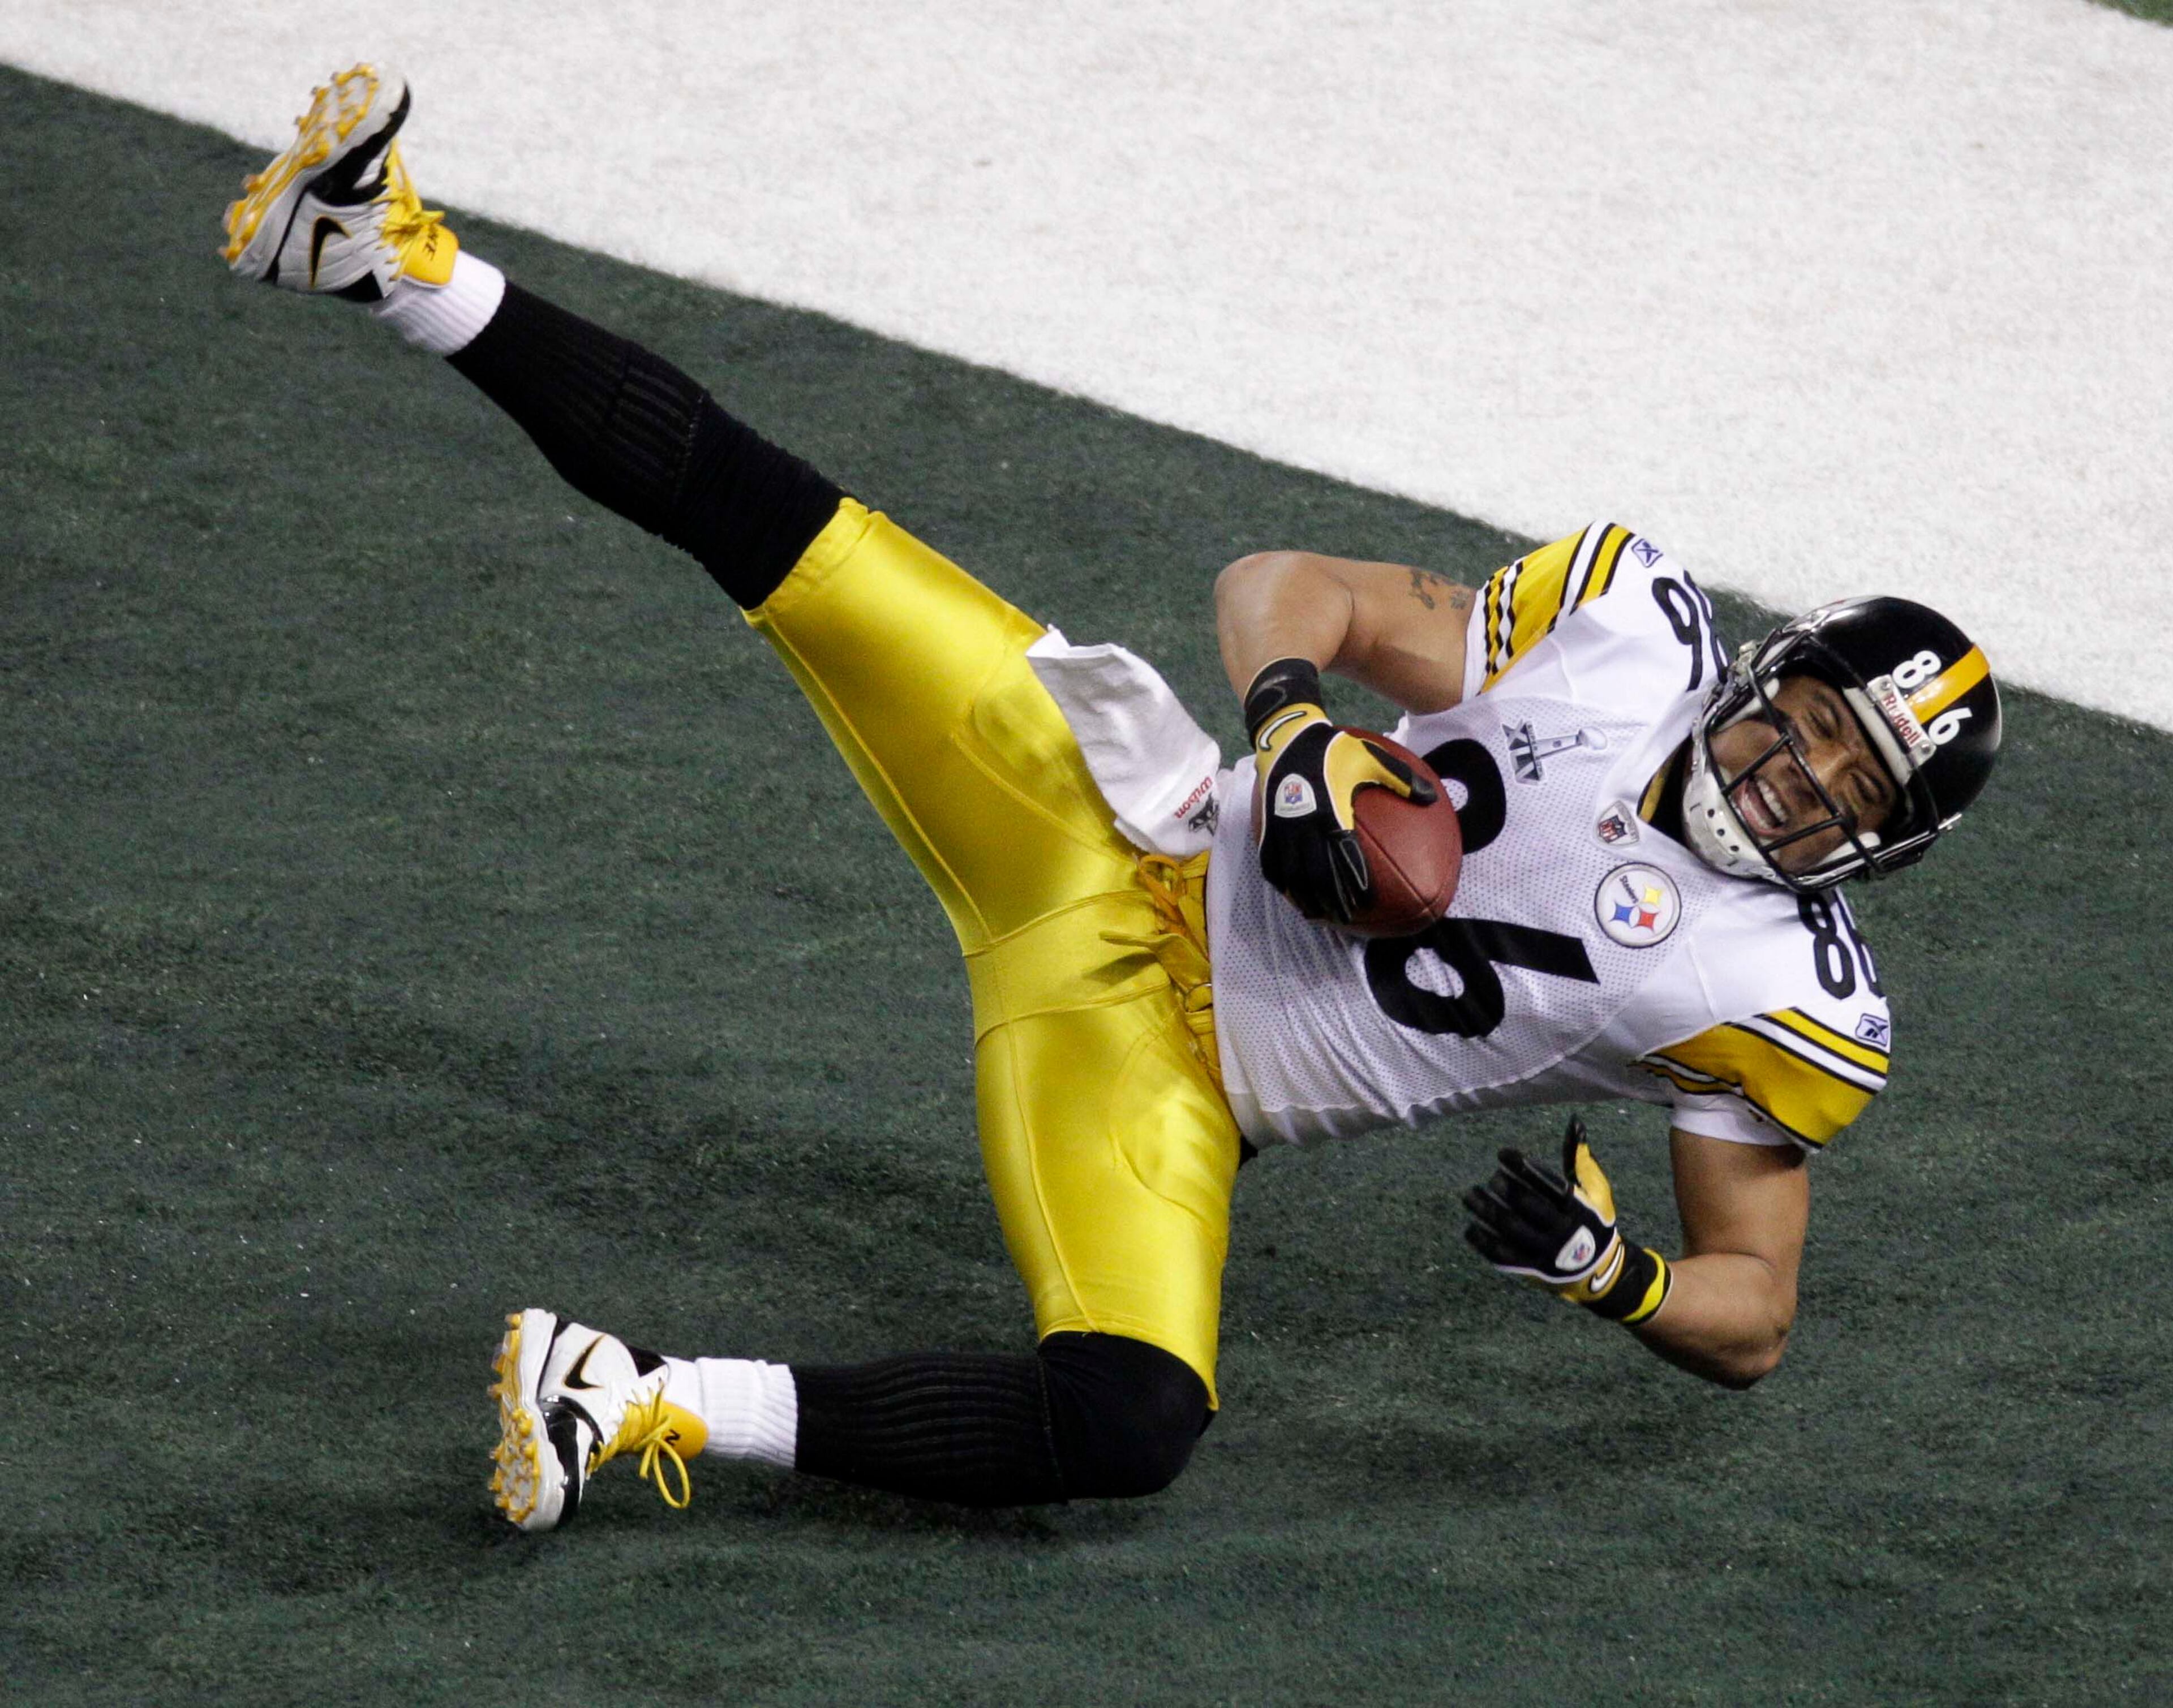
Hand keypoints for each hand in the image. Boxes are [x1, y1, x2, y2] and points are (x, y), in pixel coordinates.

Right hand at [1244, 658, 1434, 924]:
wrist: (1288, 736)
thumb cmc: (1333, 749)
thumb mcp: (1371, 757)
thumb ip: (1401, 779)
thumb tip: (1431, 798)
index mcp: (1333, 812)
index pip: (1346, 856)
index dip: (1355, 881)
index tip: (1366, 901)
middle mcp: (1306, 825)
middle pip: (1318, 873)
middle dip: (1331, 899)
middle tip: (1344, 918)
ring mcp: (1284, 828)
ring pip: (1293, 873)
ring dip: (1304, 897)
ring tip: (1316, 915)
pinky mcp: (1269, 826)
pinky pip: (1271, 861)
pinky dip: (1280, 881)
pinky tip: (1289, 894)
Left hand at [1463, 1118, 1672, 1324]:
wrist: (1597, 1269)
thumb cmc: (1592, 1220)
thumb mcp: (1596, 1191)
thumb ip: (1580, 1158)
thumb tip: (1575, 1121)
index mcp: (1578, 1207)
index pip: (1547, 1183)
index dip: (1522, 1166)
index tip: (1503, 1153)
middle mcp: (1562, 1230)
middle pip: (1527, 1205)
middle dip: (1504, 1188)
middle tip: (1492, 1178)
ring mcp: (1546, 1252)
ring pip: (1510, 1229)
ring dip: (1486, 1210)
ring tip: (1470, 1195)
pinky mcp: (1532, 1269)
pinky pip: (1502, 1255)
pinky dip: (1483, 1241)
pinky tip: (1470, 1226)